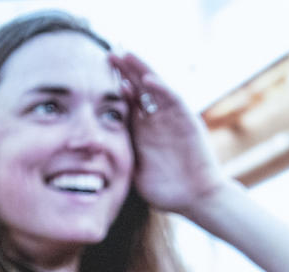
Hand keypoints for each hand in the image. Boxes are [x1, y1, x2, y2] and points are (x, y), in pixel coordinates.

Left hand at [108, 51, 225, 219]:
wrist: (198, 199)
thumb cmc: (167, 192)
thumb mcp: (134, 171)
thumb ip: (118, 156)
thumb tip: (90, 154)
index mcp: (144, 132)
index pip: (128, 103)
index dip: (114, 88)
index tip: (94, 75)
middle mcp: (158, 121)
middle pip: (140, 89)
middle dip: (125, 71)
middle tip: (109, 54)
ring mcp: (174, 120)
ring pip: (156, 88)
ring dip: (142, 71)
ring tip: (126, 54)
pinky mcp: (188, 123)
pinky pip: (174, 101)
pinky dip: (162, 89)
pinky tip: (147, 80)